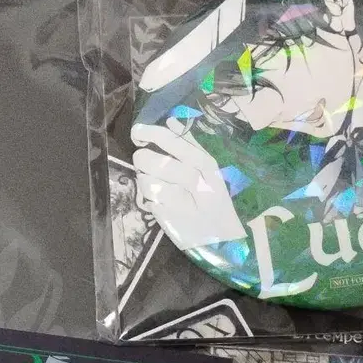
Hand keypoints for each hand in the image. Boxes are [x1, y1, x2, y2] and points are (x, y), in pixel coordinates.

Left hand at [131, 119, 245, 249]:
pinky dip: (148, 199)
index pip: (176, 143)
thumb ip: (190, 147)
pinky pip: (149, 202)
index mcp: (207, 165)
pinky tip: (157, 200)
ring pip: (149, 183)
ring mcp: (183, 204)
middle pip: (159, 164)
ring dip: (144, 181)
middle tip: (142, 160)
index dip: (153, 134)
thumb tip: (170, 121)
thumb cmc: (214, 202)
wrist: (225, 241)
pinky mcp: (171, 221)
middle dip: (143, 160)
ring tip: (151, 181)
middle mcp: (197, 183)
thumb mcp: (209, 172)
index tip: (137, 132)